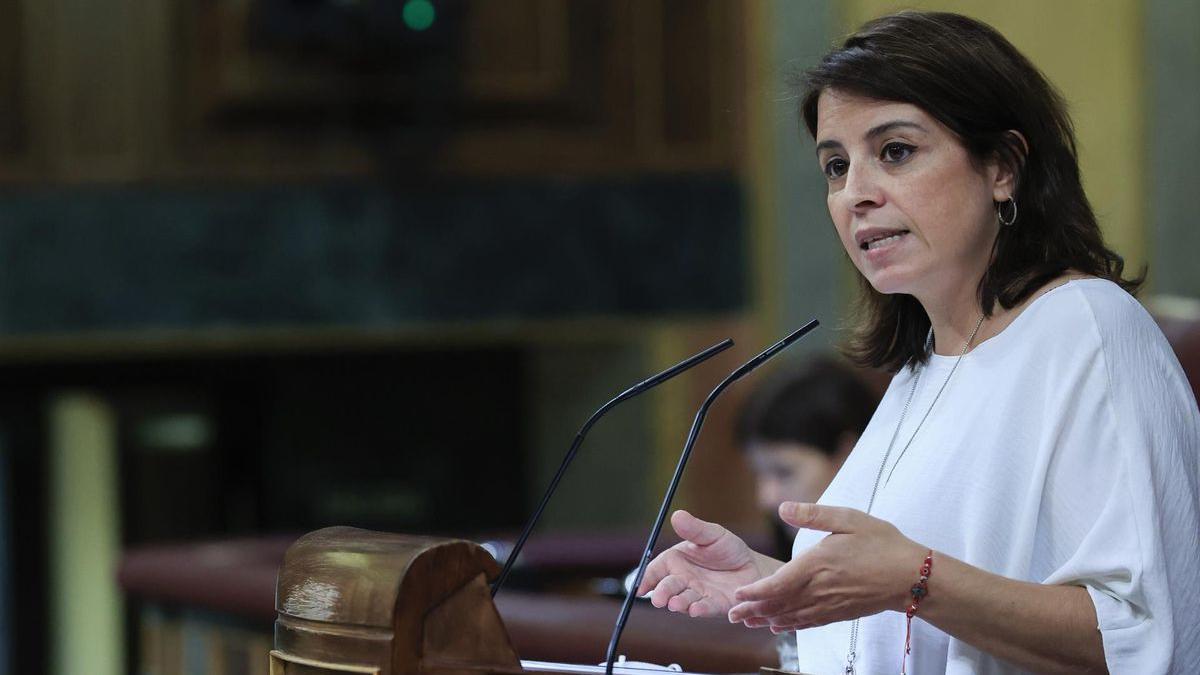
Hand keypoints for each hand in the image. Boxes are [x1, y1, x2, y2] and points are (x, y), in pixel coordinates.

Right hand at [636, 510, 780, 617]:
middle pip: (667, 588)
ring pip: (683, 600)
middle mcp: (683, 580)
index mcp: (676, 561)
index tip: (639, 588)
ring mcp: (697, 594)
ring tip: (675, 604)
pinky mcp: (714, 606)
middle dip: (662, 594)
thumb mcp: (713, 534)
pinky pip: (704, 608)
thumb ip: (695, 529)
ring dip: (678, 603)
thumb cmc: (728, 549)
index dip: (646, 579)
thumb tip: (677, 515)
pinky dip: (699, 610)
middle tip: (659, 599)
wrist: (753, 566)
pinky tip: (695, 609)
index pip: (655, 571)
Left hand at [727, 501, 925, 632]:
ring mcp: (830, 604)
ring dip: (767, 620)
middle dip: (753, 610)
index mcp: (817, 565)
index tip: (737, 594)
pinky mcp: (839, 613)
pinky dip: (791, 626)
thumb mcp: (848, 518)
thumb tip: (783, 507)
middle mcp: (820, 589)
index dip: (755, 592)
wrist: (911, 576)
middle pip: (779, 604)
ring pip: (792, 616)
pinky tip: (780, 626)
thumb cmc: (881, 544)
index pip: (778, 584)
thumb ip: (813, 514)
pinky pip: (809, 623)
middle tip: (731, 615)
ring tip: (747, 623)